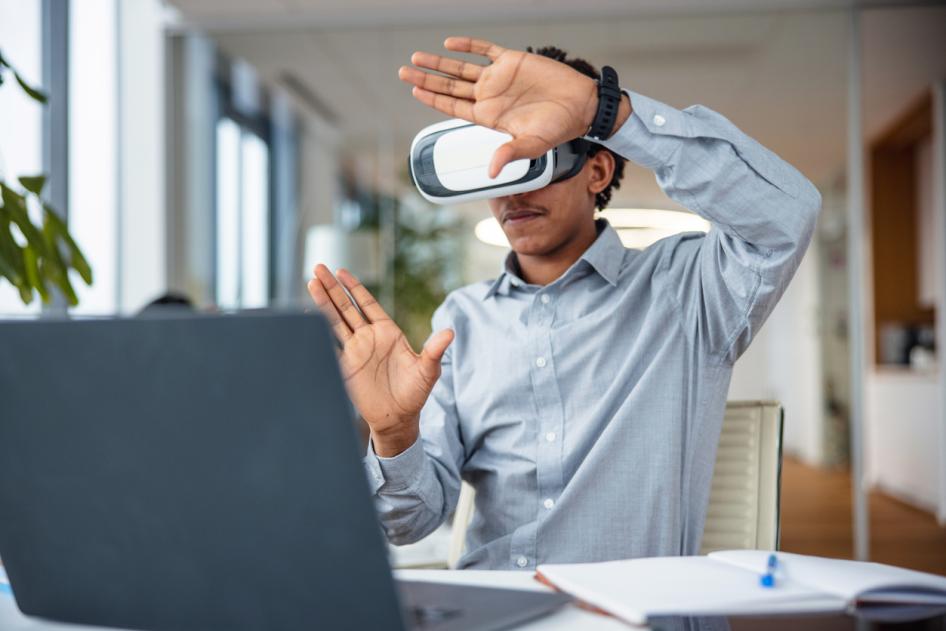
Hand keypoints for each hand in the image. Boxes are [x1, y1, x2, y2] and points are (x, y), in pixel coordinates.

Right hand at [307, 264, 453, 456]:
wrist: (397, 418)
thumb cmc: (415, 394)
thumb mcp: (428, 370)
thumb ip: (434, 350)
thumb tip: (450, 332)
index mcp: (388, 333)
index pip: (368, 305)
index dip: (355, 288)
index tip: (342, 272)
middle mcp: (369, 338)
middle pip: (347, 307)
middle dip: (333, 288)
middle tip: (319, 267)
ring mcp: (355, 351)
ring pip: (335, 321)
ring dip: (323, 302)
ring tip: (311, 282)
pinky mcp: (345, 366)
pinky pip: (329, 345)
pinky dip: (318, 330)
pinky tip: (307, 315)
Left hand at [399, 37, 620, 177]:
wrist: (582, 105)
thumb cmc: (559, 128)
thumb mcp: (533, 145)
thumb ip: (510, 154)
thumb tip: (491, 172)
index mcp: (490, 116)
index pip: (454, 106)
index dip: (433, 98)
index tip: (415, 91)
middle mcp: (490, 96)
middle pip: (450, 85)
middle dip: (426, 78)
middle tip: (403, 72)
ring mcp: (499, 77)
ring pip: (461, 67)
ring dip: (439, 62)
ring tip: (417, 57)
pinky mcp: (513, 60)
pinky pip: (486, 50)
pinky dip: (468, 46)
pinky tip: (450, 43)